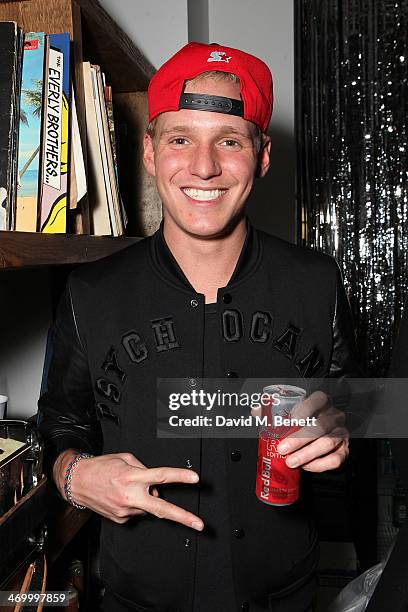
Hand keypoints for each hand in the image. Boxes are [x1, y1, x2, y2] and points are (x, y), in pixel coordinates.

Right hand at [54, 450, 203, 529]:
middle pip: (162, 508)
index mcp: (133, 477)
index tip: (195, 479)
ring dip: (145, 497)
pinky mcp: (121, 519)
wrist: (77, 481)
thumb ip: (144, 469)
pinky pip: (136, 510)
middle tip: (200, 524)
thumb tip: (156, 486)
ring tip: (128, 487)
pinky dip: (134, 502)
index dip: (180, 477)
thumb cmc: (100, 467)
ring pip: (147, 505)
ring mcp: (125, 510)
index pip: (161, 475)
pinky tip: (121, 496)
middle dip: (183, 517)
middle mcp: (130, 495)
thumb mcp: (125, 458)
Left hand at [275, 391, 348, 472]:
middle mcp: (334, 415)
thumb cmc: (303, 421)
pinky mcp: (344, 449)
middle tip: (283, 448)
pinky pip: (335, 458)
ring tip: (291, 461)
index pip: (316, 400)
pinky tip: (306, 466)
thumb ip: (273, 411)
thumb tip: (256, 410)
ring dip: (307, 454)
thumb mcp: (289, 412)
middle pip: (320, 425)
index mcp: (321, 402)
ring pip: (328, 443)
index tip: (290, 421)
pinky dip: (320, 465)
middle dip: (300, 439)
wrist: (320, 434)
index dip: (304, 409)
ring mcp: (341, 432)